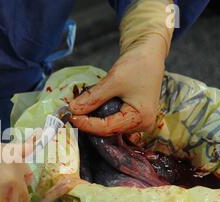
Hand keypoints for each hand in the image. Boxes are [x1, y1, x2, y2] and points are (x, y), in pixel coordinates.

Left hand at [69, 0, 172, 135]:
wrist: (149, 53)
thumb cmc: (137, 64)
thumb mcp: (113, 80)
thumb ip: (92, 97)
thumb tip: (72, 109)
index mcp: (141, 119)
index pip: (107, 128)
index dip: (86, 124)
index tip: (69, 116)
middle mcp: (142, 126)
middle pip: (108, 130)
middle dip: (88, 123)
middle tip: (70, 115)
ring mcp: (138, 123)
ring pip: (109, 127)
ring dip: (92, 120)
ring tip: (77, 113)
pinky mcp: (132, 117)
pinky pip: (112, 121)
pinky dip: (99, 116)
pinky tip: (87, 110)